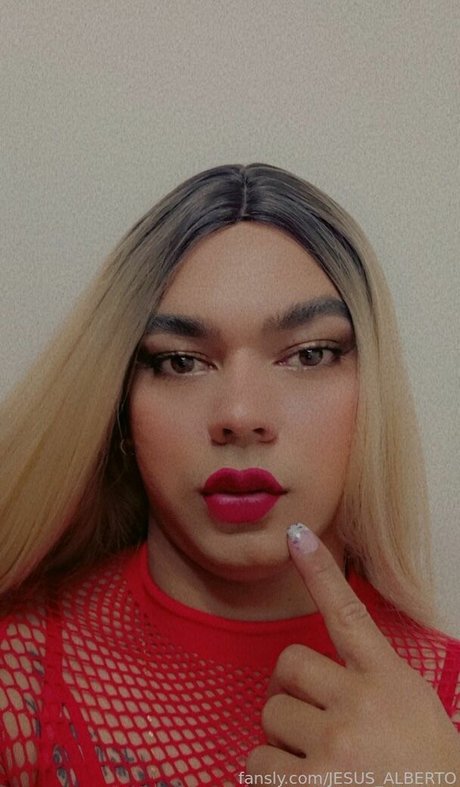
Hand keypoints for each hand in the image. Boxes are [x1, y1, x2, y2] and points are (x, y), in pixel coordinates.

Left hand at [246, 523, 459, 780]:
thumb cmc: (422, 768)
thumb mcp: (409, 706)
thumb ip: (367, 679)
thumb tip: (308, 672)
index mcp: (386, 679)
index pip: (348, 612)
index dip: (320, 570)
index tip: (297, 536)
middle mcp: (358, 703)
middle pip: (287, 668)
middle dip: (292, 694)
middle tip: (317, 724)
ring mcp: (333, 744)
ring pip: (269, 717)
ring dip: (283, 741)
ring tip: (321, 765)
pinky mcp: (308, 785)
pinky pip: (257, 764)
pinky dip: (271, 777)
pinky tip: (306, 785)